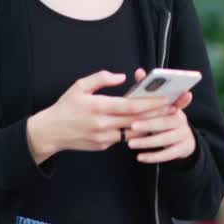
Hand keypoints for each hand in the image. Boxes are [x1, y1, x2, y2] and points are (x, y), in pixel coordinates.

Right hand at [26, 70, 171, 163]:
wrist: (51, 132)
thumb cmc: (65, 106)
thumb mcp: (80, 86)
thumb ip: (101, 79)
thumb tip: (122, 77)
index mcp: (99, 107)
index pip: (130, 106)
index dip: (150, 103)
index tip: (165, 99)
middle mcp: (103, 124)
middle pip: (136, 120)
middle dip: (156, 115)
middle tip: (173, 108)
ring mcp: (103, 137)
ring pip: (132, 132)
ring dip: (148, 125)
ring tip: (162, 117)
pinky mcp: (103, 146)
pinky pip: (121, 138)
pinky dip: (132, 132)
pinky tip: (143, 127)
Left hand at [125, 68, 195, 163]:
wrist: (181, 142)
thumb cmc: (160, 118)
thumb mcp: (155, 104)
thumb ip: (147, 89)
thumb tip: (139, 71)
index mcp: (175, 106)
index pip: (176, 101)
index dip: (174, 99)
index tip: (161, 99)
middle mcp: (182, 119)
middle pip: (166, 121)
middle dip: (148, 124)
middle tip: (132, 126)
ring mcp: (183, 135)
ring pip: (166, 139)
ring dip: (147, 141)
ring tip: (130, 143)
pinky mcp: (182, 149)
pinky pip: (168, 154)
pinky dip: (153, 156)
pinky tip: (140, 157)